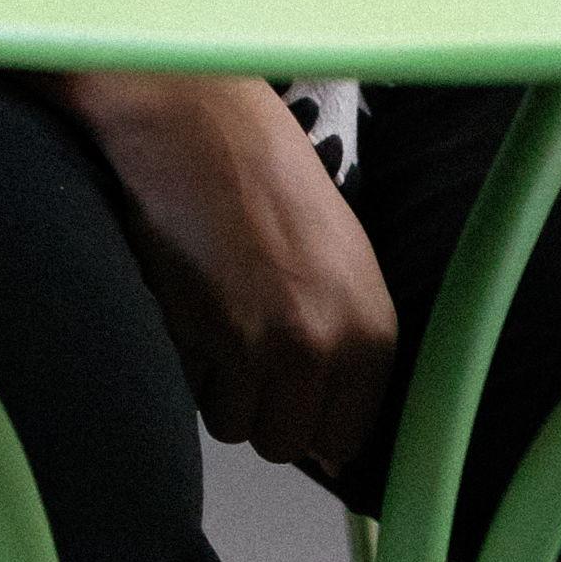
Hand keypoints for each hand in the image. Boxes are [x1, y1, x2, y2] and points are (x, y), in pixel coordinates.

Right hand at [56, 70, 398, 485]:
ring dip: (220, 388)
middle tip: (242, 347)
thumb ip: (343, 340)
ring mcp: (265, 347)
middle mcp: (329, 347)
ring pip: (236, 427)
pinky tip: (189, 304)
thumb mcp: (340, 258)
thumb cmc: (266, 172)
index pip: (347, 437)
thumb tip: (325, 439)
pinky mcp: (206, 337)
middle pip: (289, 443)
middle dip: (262, 407)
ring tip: (215, 318)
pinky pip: (193, 391)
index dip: (310, 418)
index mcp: (374, 329)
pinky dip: (186, 363)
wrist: (195, 117)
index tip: (285, 389)